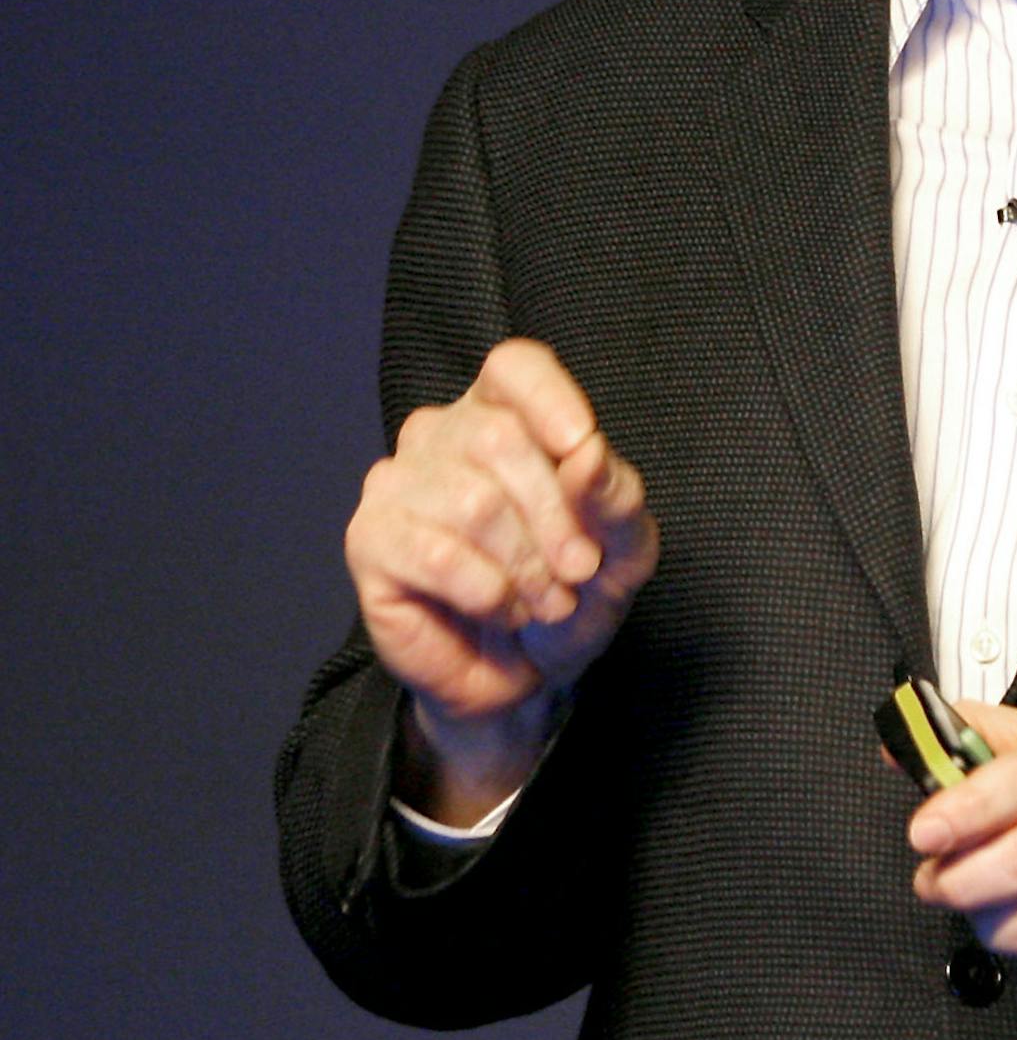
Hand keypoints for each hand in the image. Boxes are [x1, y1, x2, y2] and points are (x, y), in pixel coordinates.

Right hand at [344, 338, 658, 820]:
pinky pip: (434, 554)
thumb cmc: (575, 588)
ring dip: (526, 565)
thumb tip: (588, 452)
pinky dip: (486, 590)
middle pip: (499, 438)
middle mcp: (442, 434)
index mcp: (505, 411)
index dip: (550, 400)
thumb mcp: (622, 544)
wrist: (526, 672)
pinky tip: (500, 607)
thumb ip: (615, 494)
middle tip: (579, 570)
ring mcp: (397, 483)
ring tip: (545, 599)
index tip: (584, 447)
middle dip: (555, 515)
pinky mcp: (370, 540)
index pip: (514, 367)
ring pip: (472, 502)